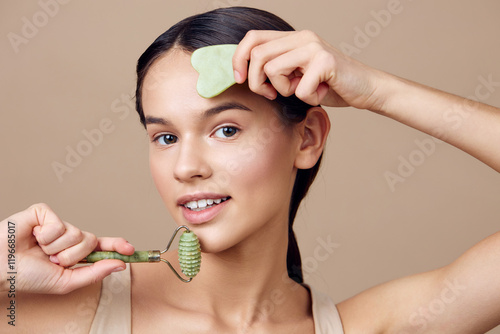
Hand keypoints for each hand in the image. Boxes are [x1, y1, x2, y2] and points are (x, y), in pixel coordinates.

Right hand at [0, 203, 133, 293]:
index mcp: (73, 253)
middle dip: (72, 255)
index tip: (130, 249)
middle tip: (52, 260)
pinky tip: (33, 236)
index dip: (116, 245)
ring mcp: (57, 224)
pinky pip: (59, 223)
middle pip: (90, 241)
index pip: (100, 247)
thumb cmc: (28, 277)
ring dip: (56, 248)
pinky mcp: (44, 213)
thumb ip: (94, 273)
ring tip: (40, 250)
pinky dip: (46, 235)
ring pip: (76, 233)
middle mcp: (67, 237)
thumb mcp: (65, 282)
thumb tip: (120, 264)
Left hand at [233, 30, 389, 110]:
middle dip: (257, 82)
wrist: (366, 88)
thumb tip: (243, 76)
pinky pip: (299, 89)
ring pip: (273, 69)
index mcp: (292, 38)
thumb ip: (276, 70)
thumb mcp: (297, 76)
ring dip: (284, 90)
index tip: (240, 79)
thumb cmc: (330, 85)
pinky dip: (308, 99)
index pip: (252, 38)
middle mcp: (302, 37)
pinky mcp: (325, 61)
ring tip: (303, 91)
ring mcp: (313, 47)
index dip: (239, 59)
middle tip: (273, 94)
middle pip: (257, 55)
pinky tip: (322, 93)